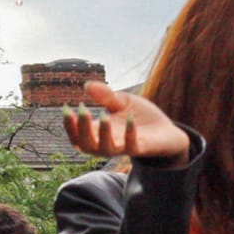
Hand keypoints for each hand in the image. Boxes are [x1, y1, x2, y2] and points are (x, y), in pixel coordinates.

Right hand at [61, 80, 190, 161]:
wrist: (167, 131)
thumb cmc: (141, 117)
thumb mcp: (123, 102)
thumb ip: (107, 96)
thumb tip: (88, 84)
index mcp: (98, 132)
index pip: (76, 135)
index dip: (69, 125)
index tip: (67, 109)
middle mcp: (106, 143)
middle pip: (85, 145)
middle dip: (81, 129)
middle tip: (82, 110)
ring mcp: (123, 147)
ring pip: (105, 149)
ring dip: (102, 133)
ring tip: (103, 116)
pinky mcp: (140, 149)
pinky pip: (132, 146)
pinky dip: (130, 134)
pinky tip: (130, 119)